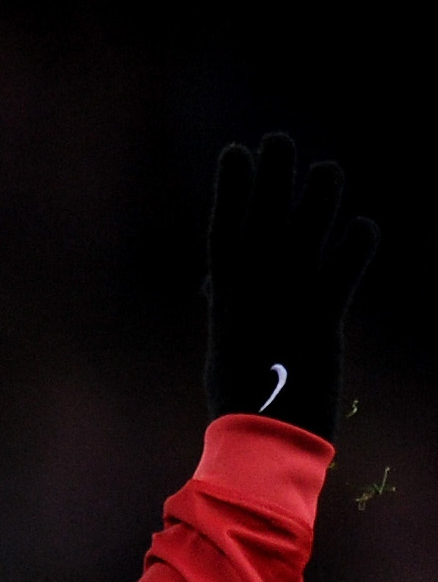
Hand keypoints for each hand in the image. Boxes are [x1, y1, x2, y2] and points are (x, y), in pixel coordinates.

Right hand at [204, 133, 378, 442]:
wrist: (257, 441)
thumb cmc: (241, 404)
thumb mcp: (226, 351)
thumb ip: (231, 312)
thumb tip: (217, 290)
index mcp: (225, 303)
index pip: (224, 232)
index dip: (231, 190)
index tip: (234, 154)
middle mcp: (252, 297)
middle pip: (263, 222)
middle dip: (271, 179)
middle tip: (278, 140)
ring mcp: (286, 307)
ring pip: (304, 239)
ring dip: (318, 202)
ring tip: (326, 170)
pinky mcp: (321, 324)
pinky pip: (343, 275)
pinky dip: (355, 251)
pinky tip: (365, 229)